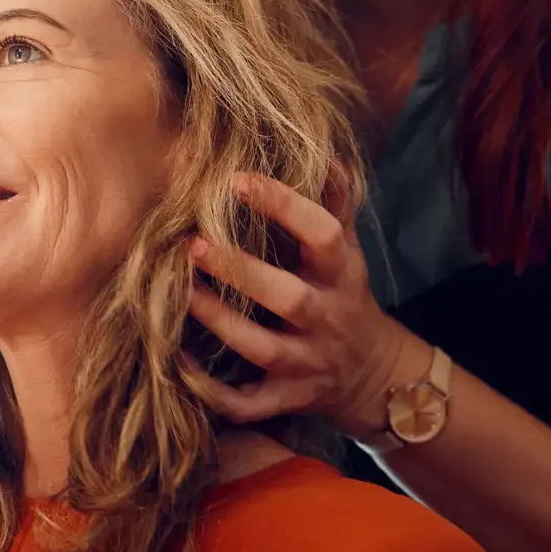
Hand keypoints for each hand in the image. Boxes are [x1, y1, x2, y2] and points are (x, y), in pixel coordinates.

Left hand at [185, 172, 427, 433]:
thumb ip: (333, 202)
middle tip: (192, 243)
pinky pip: (247, 402)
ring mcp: (307, 364)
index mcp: (342, 274)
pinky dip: (210, 390)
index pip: (322, 234)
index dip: (284, 206)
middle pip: (288, 298)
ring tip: (178, 293)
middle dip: (241, 272)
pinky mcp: (286, 400)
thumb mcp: (348, 250)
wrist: (375, 376)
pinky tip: (175, 361)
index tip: (237, 180)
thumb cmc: (346, 296)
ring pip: (262, 348)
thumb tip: (321, 149)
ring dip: (220, 322)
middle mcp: (327, 319)